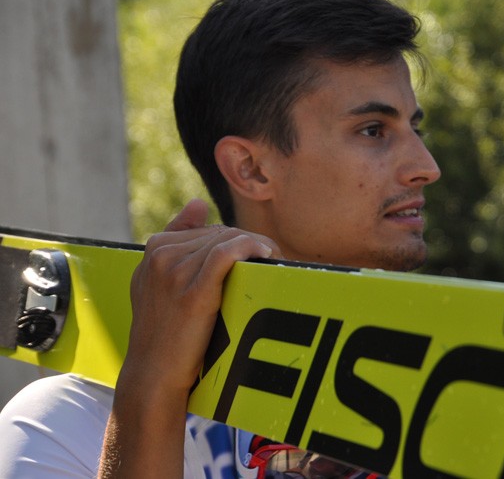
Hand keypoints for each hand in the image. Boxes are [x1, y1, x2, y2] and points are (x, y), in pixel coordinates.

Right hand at [121, 198, 280, 396]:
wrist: (153, 376)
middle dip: (249, 243)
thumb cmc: (164, 334)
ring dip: (257, 246)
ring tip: (275, 260)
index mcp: (154, 250)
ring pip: (227, 241)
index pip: (207, 230)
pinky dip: (250, 247)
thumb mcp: (157, 283)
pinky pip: (228, 253)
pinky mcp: (192, 290)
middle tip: (274, 257)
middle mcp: (161, 255)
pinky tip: (267, 254)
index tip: (256, 252)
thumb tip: (198, 202)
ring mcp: (175, 271)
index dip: (236, 238)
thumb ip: (176, 240)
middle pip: (220, 233)